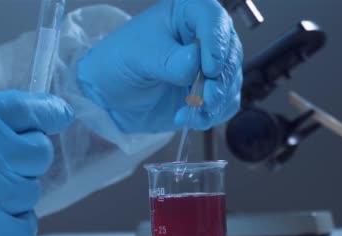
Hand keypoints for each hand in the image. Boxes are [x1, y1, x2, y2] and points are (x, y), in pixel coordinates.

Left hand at [77, 0, 242, 132]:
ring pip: (231, 80)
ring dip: (217, 100)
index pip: (214, 19)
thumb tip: (196, 63)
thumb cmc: (119, 62)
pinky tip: (191, 118)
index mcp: (189, 12)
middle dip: (220, 79)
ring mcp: (211, 65)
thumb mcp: (140, 56)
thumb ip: (170, 60)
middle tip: (207, 97)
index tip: (209, 68)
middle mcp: (206, 36)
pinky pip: (226, 103)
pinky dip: (213, 114)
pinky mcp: (210, 91)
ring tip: (194, 112)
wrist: (110, 94)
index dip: (216, 43)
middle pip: (231, 53)